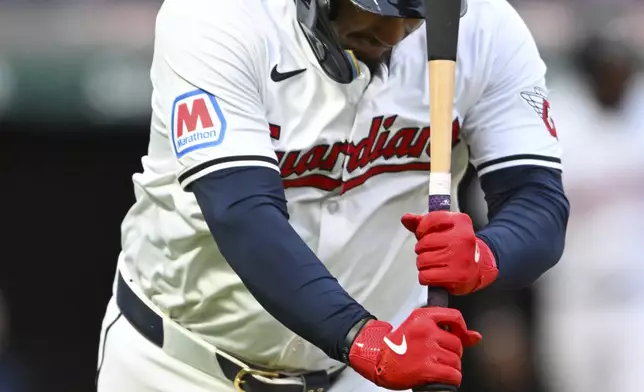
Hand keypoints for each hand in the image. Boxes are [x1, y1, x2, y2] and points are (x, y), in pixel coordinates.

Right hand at [348, 308, 480, 389]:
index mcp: (423, 317)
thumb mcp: (419, 328)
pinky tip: (442, 376)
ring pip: (456, 361)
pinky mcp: (426, 368)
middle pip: (457, 343)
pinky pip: (453, 374)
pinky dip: (452, 378)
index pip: (455, 316)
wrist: (378, 359)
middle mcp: (425, 330)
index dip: (462, 329)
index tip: (460, 336)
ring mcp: (426, 349)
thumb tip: (476, 337)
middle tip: (439, 356)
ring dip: (451, 367)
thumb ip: (448, 329)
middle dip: (453, 353)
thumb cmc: (398, 344)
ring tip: (438, 367)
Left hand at [401, 211, 498, 294]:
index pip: (431, 220)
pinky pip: (426, 276)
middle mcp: (463, 238)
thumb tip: (406, 218)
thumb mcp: (442, 229)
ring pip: (423, 260)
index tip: (423, 234)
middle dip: (422, 249)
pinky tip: (434, 274)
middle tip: (431, 252)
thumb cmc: (456, 247)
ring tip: (434, 263)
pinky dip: (425, 277)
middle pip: (424, 243)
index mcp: (460, 222)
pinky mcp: (458, 275)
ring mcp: (461, 257)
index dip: (421, 229)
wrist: (478, 268)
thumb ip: (423, 222)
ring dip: (423, 264)